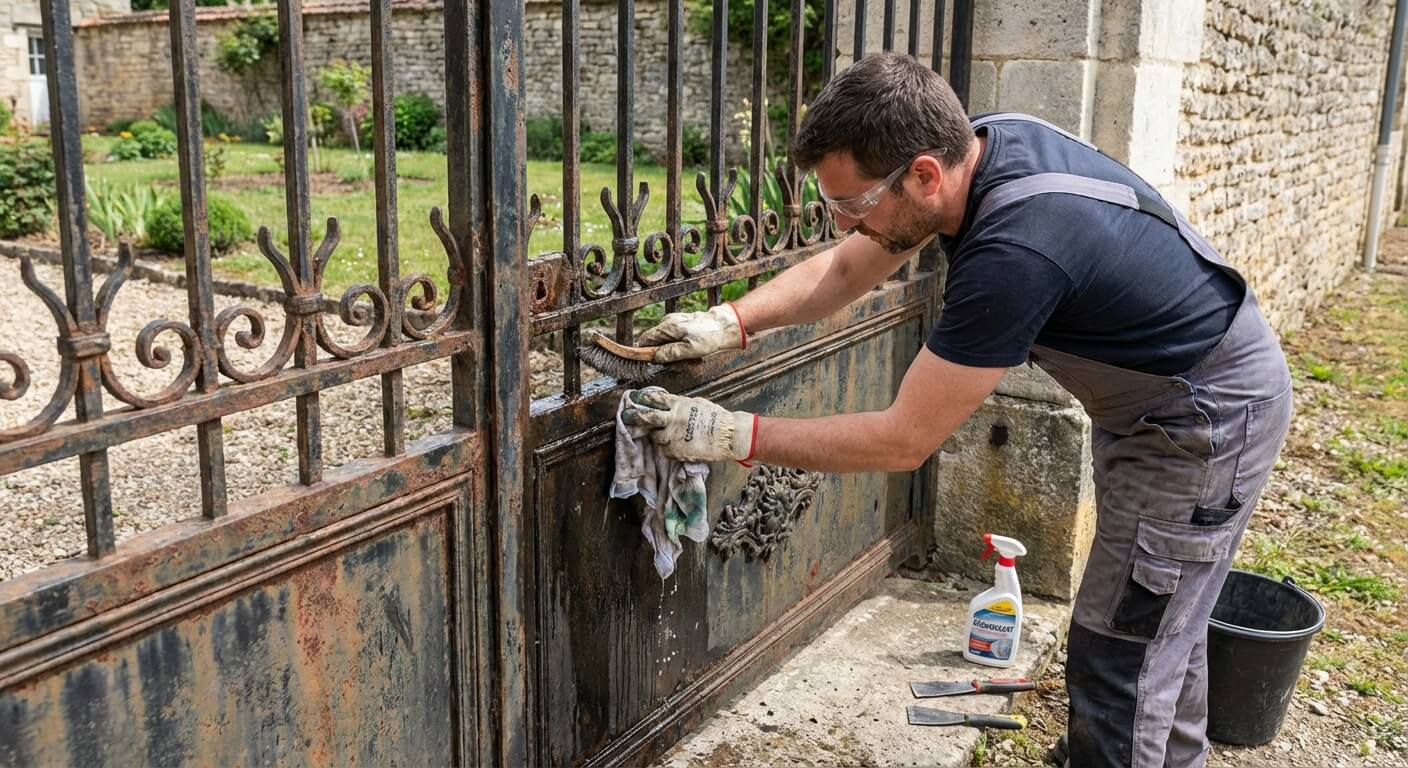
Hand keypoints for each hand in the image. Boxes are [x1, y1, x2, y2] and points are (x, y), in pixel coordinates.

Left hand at [622, 387, 757, 463]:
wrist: (728, 436)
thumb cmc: (716, 418)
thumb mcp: (697, 403)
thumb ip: (680, 405)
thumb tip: (669, 405)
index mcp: (677, 405)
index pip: (654, 399)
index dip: (642, 398)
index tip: (634, 399)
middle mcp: (671, 420)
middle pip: (646, 418)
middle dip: (634, 416)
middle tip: (625, 416)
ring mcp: (672, 437)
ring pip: (656, 437)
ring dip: (659, 436)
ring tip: (668, 435)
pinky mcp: (675, 452)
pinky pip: (666, 450)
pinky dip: (669, 448)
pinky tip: (680, 445)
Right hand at [635, 303, 745, 362]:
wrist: (727, 326)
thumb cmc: (711, 336)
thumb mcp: (690, 349)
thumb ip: (670, 353)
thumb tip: (655, 357)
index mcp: (667, 327)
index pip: (645, 340)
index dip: (647, 353)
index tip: (657, 363)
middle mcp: (669, 323)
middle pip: (657, 345)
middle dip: (668, 357)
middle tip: (682, 364)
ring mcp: (676, 324)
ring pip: (668, 345)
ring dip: (678, 356)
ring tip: (693, 359)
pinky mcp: (684, 327)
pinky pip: (677, 342)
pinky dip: (684, 350)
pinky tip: (695, 354)